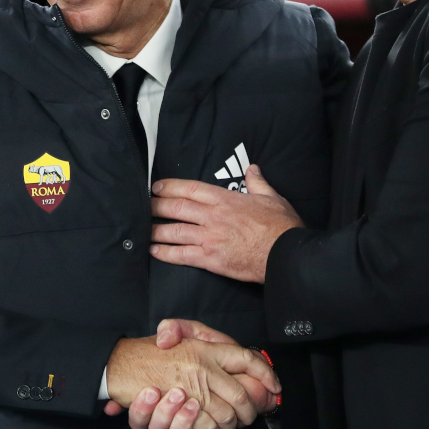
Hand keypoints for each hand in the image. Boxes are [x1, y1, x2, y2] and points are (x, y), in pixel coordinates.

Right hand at [104, 334, 279, 428]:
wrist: (119, 366)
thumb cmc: (148, 350)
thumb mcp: (171, 329)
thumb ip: (181, 327)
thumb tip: (198, 343)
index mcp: (207, 348)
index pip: (247, 359)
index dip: (265, 373)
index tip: (275, 386)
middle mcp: (203, 369)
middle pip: (242, 394)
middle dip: (252, 409)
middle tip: (251, 415)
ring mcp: (193, 392)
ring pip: (226, 416)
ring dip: (231, 424)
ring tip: (231, 424)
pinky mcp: (181, 413)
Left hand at [150, 165, 302, 283]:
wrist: (284, 253)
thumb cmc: (281, 226)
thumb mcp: (271, 197)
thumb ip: (258, 182)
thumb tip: (252, 169)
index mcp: (225, 199)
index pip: (191, 189)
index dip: (171, 187)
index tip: (157, 187)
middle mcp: (213, 216)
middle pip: (177, 208)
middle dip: (157, 206)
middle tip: (144, 206)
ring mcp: (209, 238)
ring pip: (175, 231)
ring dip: (156, 230)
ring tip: (144, 229)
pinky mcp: (210, 259)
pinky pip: (182, 255)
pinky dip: (166, 253)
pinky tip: (155, 251)